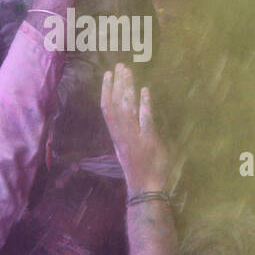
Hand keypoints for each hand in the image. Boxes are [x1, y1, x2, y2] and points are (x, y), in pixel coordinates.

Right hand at [101, 63, 170, 193]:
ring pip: (127, 109)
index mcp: (117, 136)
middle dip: (117, 83)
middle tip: (120, 65)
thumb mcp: (129, 149)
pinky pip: (145, 120)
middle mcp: (122, 134)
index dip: (106, 90)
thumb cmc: (140, 170)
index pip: (107, 109)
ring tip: (128, 72)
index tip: (108, 74)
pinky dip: (145, 105)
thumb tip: (131, 115)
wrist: (145, 188)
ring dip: (127, 89)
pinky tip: (145, 91)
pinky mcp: (148, 141)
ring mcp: (134, 137)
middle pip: (116, 104)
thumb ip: (128, 132)